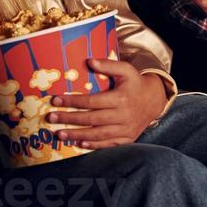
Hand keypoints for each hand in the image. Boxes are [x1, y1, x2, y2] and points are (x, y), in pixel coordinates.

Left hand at [48, 59, 169, 148]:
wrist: (155, 100)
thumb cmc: (135, 83)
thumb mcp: (126, 69)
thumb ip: (108, 65)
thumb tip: (89, 61)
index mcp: (120, 98)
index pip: (91, 101)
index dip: (72, 101)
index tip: (55, 100)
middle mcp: (123, 116)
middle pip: (91, 119)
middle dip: (69, 119)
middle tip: (51, 118)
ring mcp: (125, 129)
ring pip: (98, 134)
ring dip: (77, 135)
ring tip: (60, 134)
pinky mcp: (127, 138)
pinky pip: (108, 144)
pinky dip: (94, 145)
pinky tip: (79, 144)